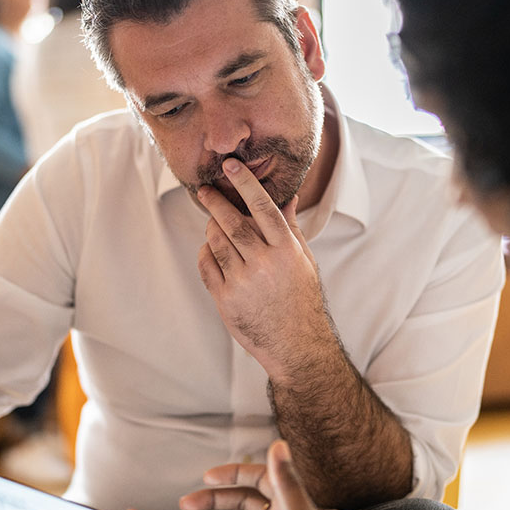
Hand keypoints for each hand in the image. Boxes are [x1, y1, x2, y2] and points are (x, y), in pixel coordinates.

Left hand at [196, 158, 334, 378]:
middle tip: (205, 190)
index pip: (263, 207)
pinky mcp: (226, 300)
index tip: (231, 165)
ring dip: (210, 228)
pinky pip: (206, 266)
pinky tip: (210, 250)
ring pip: (216, 242)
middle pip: (232, 222)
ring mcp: (243, 282)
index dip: (245, 183)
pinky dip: (205, 253)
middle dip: (216, 202)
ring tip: (212, 223)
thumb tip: (288, 196)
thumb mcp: (304, 260)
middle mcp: (264, 263)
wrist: (296, 344)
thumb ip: (290, 227)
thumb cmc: (301, 298)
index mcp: (286, 250)